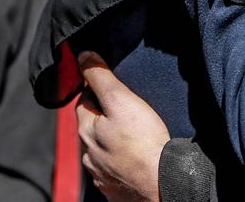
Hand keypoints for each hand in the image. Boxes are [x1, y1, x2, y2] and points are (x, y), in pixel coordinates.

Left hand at [76, 51, 169, 201]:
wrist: (161, 183)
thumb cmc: (143, 141)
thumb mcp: (121, 99)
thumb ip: (100, 77)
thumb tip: (83, 56)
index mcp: (86, 130)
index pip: (83, 100)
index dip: (97, 89)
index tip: (114, 85)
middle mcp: (88, 154)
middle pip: (92, 125)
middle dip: (105, 114)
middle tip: (127, 106)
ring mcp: (101, 173)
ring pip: (103, 148)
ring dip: (113, 138)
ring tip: (134, 131)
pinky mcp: (116, 188)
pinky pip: (114, 168)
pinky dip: (122, 160)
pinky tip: (136, 155)